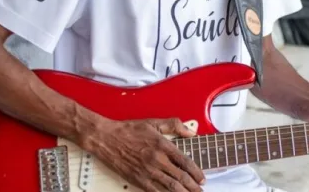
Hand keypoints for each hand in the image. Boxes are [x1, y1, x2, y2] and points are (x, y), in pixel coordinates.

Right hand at [83, 117, 204, 191]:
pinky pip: (154, 191)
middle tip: (200, 190)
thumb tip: (190, 132)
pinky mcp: (136, 179)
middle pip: (180, 177)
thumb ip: (175, 125)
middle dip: (193, 186)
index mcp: (163, 146)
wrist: (106, 138)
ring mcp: (147, 171)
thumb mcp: (154, 122)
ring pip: (169, 186)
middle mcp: (157, 160)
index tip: (202, 178)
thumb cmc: (128, 130)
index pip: (185, 162)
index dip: (196, 172)